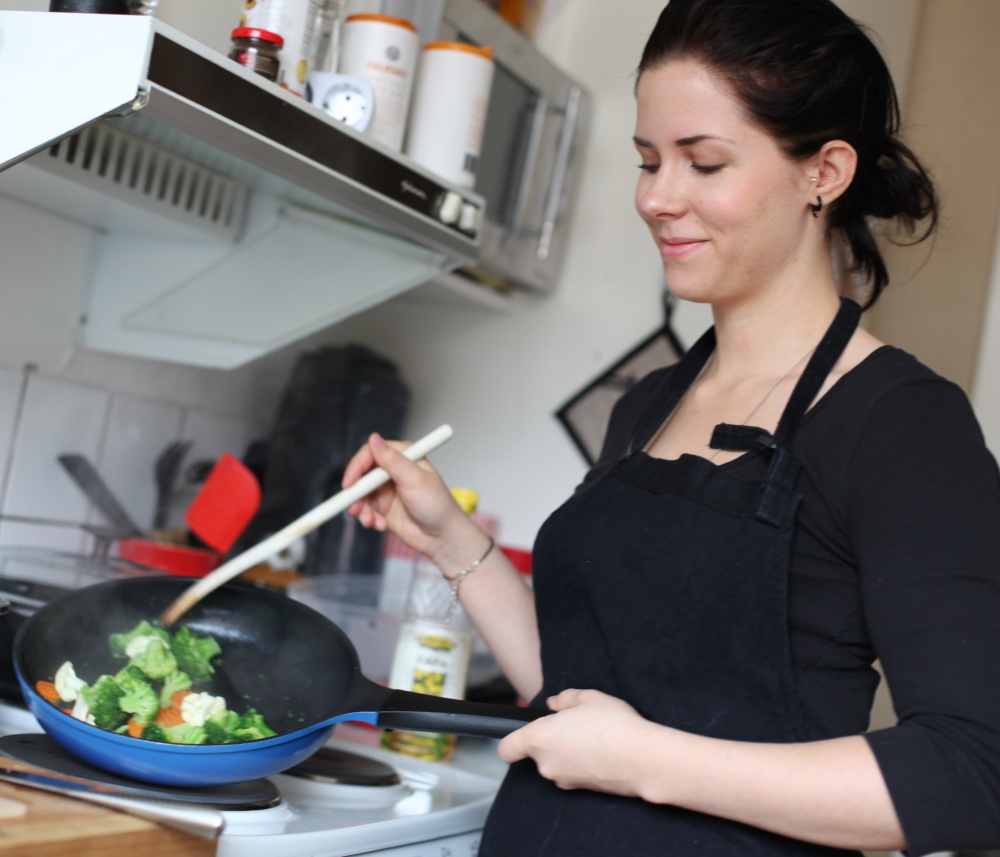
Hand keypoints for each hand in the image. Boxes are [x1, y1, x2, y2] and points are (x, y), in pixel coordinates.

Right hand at [342, 433, 478, 564]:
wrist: (442, 536)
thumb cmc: (437, 505)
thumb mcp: (414, 479)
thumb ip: (392, 460)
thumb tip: (374, 438)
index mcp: (403, 457)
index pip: (371, 453)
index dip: (357, 466)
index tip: (350, 482)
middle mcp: (392, 471)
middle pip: (361, 475)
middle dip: (355, 492)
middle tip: (354, 507)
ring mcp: (386, 490)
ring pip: (360, 495)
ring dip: (361, 509)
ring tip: (370, 520)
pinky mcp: (383, 508)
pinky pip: (365, 510)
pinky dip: (368, 518)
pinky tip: (380, 525)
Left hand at [498, 689, 662, 797]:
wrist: (643, 759)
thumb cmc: (613, 725)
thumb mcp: (588, 697)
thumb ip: (565, 698)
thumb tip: (555, 704)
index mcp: (539, 739)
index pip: (507, 748)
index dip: (512, 739)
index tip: (525, 731)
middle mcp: (546, 765)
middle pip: (536, 753)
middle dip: (551, 740)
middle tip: (575, 725)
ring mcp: (564, 781)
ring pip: (556, 764)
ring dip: (568, 752)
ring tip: (594, 737)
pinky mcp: (581, 791)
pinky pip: (573, 773)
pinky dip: (582, 764)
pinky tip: (602, 752)